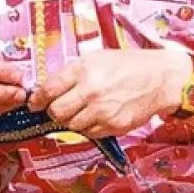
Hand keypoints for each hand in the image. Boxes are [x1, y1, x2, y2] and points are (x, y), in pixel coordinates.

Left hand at [31, 48, 189, 138]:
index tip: (35, 103)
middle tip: (59, 107)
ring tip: (84, 109)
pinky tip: (97, 115)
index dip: (37, 99)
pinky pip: (89, 133)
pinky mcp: (113, 127)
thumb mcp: (95, 58)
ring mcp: (102, 112)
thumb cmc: (126, 65)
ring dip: (72, 120)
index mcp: (83, 70)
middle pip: (56, 112)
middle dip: (54, 111)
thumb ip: (72, 74)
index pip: (49, 90)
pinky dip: (88, 127)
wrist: (159, 79)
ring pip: (71, 126)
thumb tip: (49, 90)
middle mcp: (90, 92)